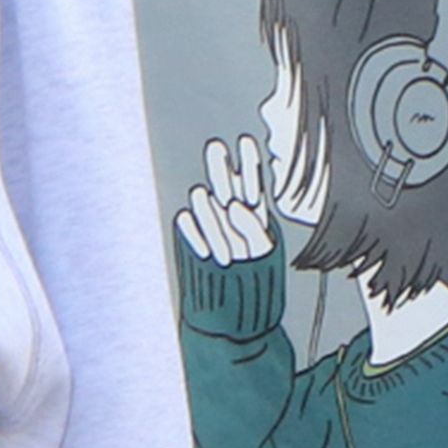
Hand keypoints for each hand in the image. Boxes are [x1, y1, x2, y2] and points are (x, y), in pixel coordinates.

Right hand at [176, 136, 274, 267]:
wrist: (231, 305)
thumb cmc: (253, 279)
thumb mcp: (262, 253)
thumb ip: (251, 227)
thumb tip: (232, 205)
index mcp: (253, 208)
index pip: (250, 179)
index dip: (247, 160)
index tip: (245, 141)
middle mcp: (229, 207)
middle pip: (221, 177)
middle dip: (219, 162)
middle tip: (216, 147)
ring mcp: (208, 217)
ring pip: (200, 198)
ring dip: (211, 223)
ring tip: (226, 258)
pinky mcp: (191, 231)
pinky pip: (185, 220)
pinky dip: (196, 236)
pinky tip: (207, 256)